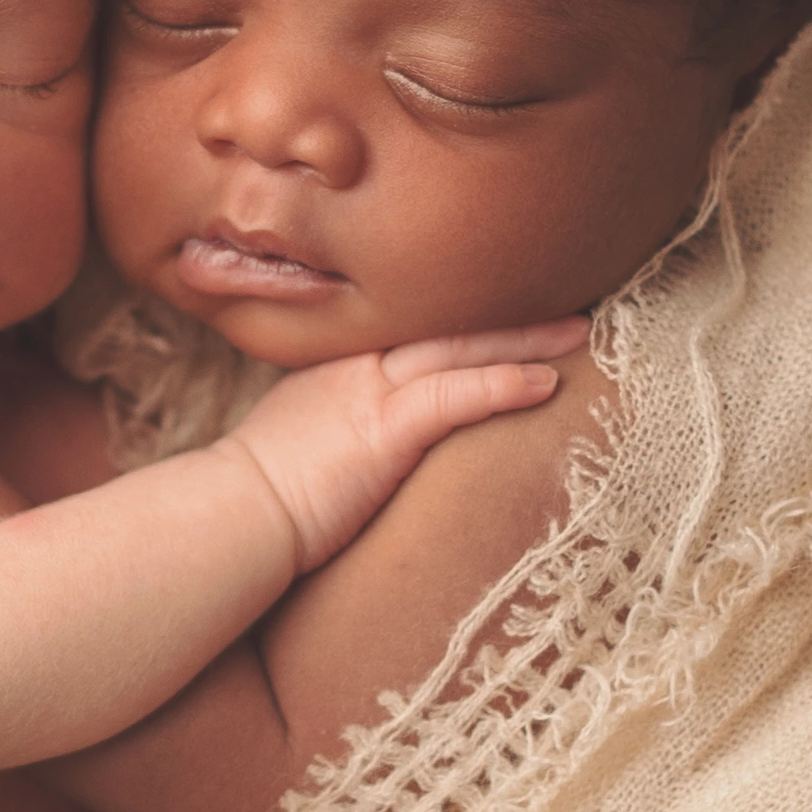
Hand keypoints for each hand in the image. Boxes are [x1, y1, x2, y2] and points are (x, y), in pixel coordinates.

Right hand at [218, 320, 586, 572]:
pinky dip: (503, 384)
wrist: (231, 516)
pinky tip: (547, 383)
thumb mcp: (300, 442)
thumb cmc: (258, 498)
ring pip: (459, 347)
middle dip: (506, 311)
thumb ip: (337, 429)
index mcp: (337, 364)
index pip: (413, 325)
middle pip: (444, 324)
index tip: (506, 301)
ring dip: (525, 338)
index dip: (463, 312)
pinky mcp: (384, 429)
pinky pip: (456, 395)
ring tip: (579, 331)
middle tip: (565, 296)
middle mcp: (356, 364)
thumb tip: (361, 448)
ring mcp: (369, 391)